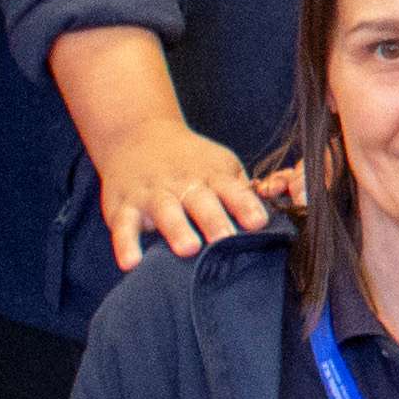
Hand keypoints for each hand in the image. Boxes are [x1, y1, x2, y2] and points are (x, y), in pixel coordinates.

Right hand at [95, 112, 274, 270]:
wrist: (136, 135)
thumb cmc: (189, 162)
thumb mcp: (218, 166)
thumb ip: (241, 192)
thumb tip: (276, 220)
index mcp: (211, 175)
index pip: (232, 189)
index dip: (245, 205)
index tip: (258, 222)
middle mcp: (182, 183)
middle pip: (200, 201)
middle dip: (214, 220)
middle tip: (226, 240)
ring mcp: (152, 194)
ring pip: (165, 211)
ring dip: (177, 229)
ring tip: (188, 249)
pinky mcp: (122, 207)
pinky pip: (123, 227)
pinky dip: (125, 245)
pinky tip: (131, 263)